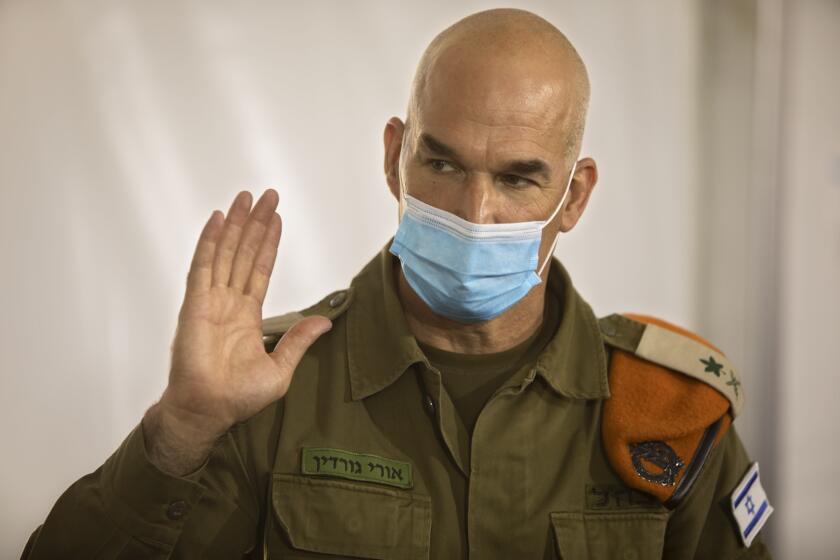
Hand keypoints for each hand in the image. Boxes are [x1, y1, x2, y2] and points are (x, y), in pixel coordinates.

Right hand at [157, 189, 330, 442]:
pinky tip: (217, 220)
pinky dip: (209, 242)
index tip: (276, 218)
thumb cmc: (237, 397)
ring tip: (245, 198)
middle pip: (244, 253)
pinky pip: (202, 267)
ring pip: (226, 253)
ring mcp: (210, 300)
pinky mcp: (195, 304)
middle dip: (255, 223)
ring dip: (236, 225)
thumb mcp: (280, 369)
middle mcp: (229, 302)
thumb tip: (324, 322)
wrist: (209, 410)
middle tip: (266, 195)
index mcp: (247, 315)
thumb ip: (298, 340)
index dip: (269, 243)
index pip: (260, 269)